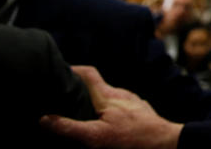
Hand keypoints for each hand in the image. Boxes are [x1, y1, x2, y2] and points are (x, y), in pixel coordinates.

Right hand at [40, 66, 182, 148]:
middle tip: (66, 99)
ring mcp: (133, 103)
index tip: (60, 71)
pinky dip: (110, 112)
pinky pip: (122, 107)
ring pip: (110, 98)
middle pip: (98, 86)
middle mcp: (122, 94)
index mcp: (108, 95)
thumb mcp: (95, 136)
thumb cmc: (132, 139)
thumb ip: (69, 127)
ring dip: (97, 103)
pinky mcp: (141, 112)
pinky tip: (107, 124)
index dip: (74, 69)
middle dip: (82, 91)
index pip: (89, 73)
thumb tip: (44, 119)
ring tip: (84, 114)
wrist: (165, 143)